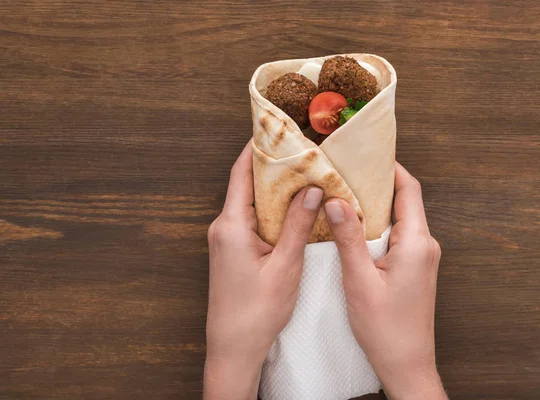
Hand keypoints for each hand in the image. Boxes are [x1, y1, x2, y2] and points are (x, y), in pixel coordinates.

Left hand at [203, 141, 322, 399]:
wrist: (233, 346)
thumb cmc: (256, 312)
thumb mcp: (285, 266)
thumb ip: (298, 225)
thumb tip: (312, 190)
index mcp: (231, 226)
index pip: (241, 174)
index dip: (256, 149)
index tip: (273, 130)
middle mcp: (224, 228)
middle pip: (246, 186)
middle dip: (272, 168)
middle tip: (299, 151)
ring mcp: (227, 241)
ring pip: (252, 204)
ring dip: (274, 191)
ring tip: (303, 176)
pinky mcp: (233, 252)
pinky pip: (252, 221)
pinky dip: (272, 211)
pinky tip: (294, 211)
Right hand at [324, 162, 446, 399]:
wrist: (406, 365)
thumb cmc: (386, 329)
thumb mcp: (360, 280)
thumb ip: (348, 238)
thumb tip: (335, 200)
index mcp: (417, 243)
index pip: (409, 191)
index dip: (391, 168)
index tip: (369, 153)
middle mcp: (424, 246)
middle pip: (405, 201)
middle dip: (378, 183)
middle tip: (348, 171)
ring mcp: (421, 259)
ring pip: (400, 220)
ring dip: (376, 206)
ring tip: (345, 195)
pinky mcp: (414, 270)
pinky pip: (397, 237)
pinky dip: (377, 226)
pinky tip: (354, 228)